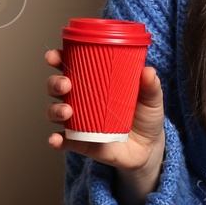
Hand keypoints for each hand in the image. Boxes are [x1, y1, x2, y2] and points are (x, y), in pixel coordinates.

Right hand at [45, 48, 165, 201]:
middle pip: (57, 88)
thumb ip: (150, 85)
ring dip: (55, 110)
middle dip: (55, 83)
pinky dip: (56, 140)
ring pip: (55, 112)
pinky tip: (55, 139)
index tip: (54, 56)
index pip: (71, 66)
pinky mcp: (81, 142)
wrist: (148, 148)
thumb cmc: (146, 116)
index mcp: (94, 83)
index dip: (58, 59)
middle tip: (66, 84)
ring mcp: (79, 121)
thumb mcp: (151, 98)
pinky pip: (63, 141)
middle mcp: (81, 100)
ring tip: (67, 111)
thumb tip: (148, 71)